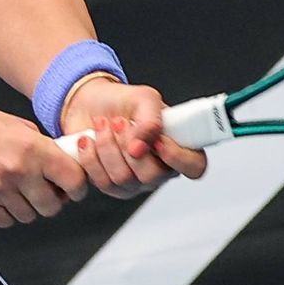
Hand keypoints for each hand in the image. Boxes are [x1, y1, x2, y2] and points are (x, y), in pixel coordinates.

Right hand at [0, 100, 88, 227]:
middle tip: (44, 190)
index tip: (73, 187)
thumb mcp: (17, 125)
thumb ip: (41, 147)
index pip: (73, 180)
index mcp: (32, 148)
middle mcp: (18, 171)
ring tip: (17, 189)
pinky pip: (5, 220)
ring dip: (28, 206)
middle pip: (52, 207)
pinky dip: (6, 212)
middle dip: (52, 201)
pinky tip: (0, 195)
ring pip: (29, 216)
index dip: (77, 187)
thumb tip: (62, 164)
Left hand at [61, 79, 208, 197]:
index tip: (158, 141)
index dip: (178, 158)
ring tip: (102, 125)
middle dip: (128, 145)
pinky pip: (101, 181)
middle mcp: (159, 169)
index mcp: (177, 147)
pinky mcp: (110, 185)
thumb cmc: (123, 102)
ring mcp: (134, 182)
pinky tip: (89, 140)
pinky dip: (90, 156)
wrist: (90, 104)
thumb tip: (143, 146)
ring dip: (107, 146)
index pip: (194, 167)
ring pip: (122, 179)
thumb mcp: (144, 98)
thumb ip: (151, 120)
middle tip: (119, 122)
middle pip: (151, 177)